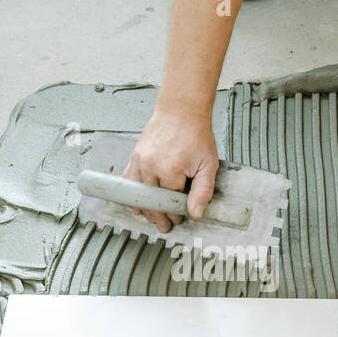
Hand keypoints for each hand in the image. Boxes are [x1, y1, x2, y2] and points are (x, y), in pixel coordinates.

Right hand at [123, 107, 219, 233]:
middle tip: (164, 225)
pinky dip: (133, 193)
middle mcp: (150, 166)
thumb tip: (195, 213)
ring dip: (145, 207)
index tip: (178, 218)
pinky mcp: (135, 156)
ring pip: (137, 194)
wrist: (181, 111)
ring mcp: (140, 161)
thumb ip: (203, 191)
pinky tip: (138, 202)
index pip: (169, 201)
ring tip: (151, 216)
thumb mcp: (208, 164)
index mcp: (169, 170)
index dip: (174, 213)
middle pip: (151, 201)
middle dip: (158, 216)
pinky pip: (129, 180)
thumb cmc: (195, 134)